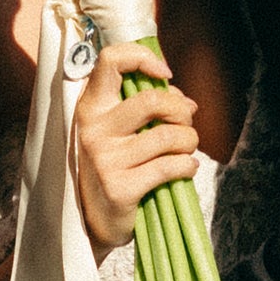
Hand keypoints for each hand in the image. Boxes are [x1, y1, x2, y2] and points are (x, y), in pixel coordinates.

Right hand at [74, 42, 198, 256]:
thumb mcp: (118, 131)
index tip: (164, 74)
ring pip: (168, 136)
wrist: (93, 222)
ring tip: (186, 150)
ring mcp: (105, 159)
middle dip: (181, 112)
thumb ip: (148, 109)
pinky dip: (187, 167)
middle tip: (184, 124)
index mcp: (90, 107)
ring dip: (189, 141)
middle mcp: (92, 129)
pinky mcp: (120, 187)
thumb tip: (188, 102)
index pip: (110, 60)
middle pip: (152, 100)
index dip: (143, 58)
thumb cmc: (113, 166)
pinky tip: (185, 170)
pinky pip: (170, 167)